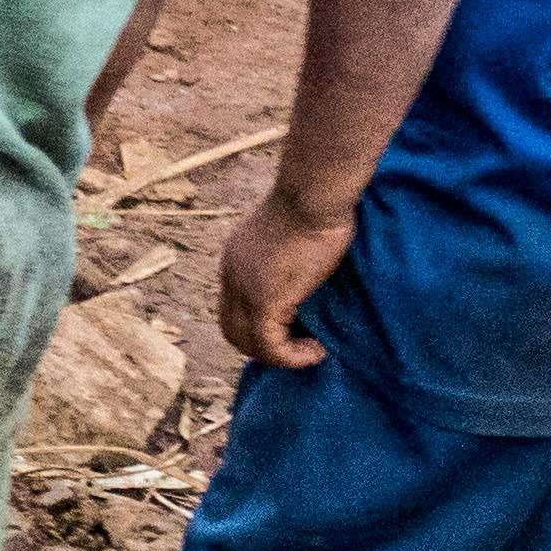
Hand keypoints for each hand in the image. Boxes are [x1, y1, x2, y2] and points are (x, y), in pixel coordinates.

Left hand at [217, 190, 356, 369]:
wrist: (313, 194)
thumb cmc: (316, 203)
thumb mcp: (295, 234)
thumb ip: (289, 259)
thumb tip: (308, 275)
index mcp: (236, 260)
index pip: (233, 307)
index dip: (258, 326)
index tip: (296, 326)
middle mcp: (231, 276)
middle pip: (232, 330)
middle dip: (265, 347)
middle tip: (301, 346)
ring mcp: (244, 290)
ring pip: (247, 343)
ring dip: (281, 355)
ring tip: (313, 350)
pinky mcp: (265, 301)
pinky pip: (271, 347)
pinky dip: (293, 357)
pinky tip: (318, 349)